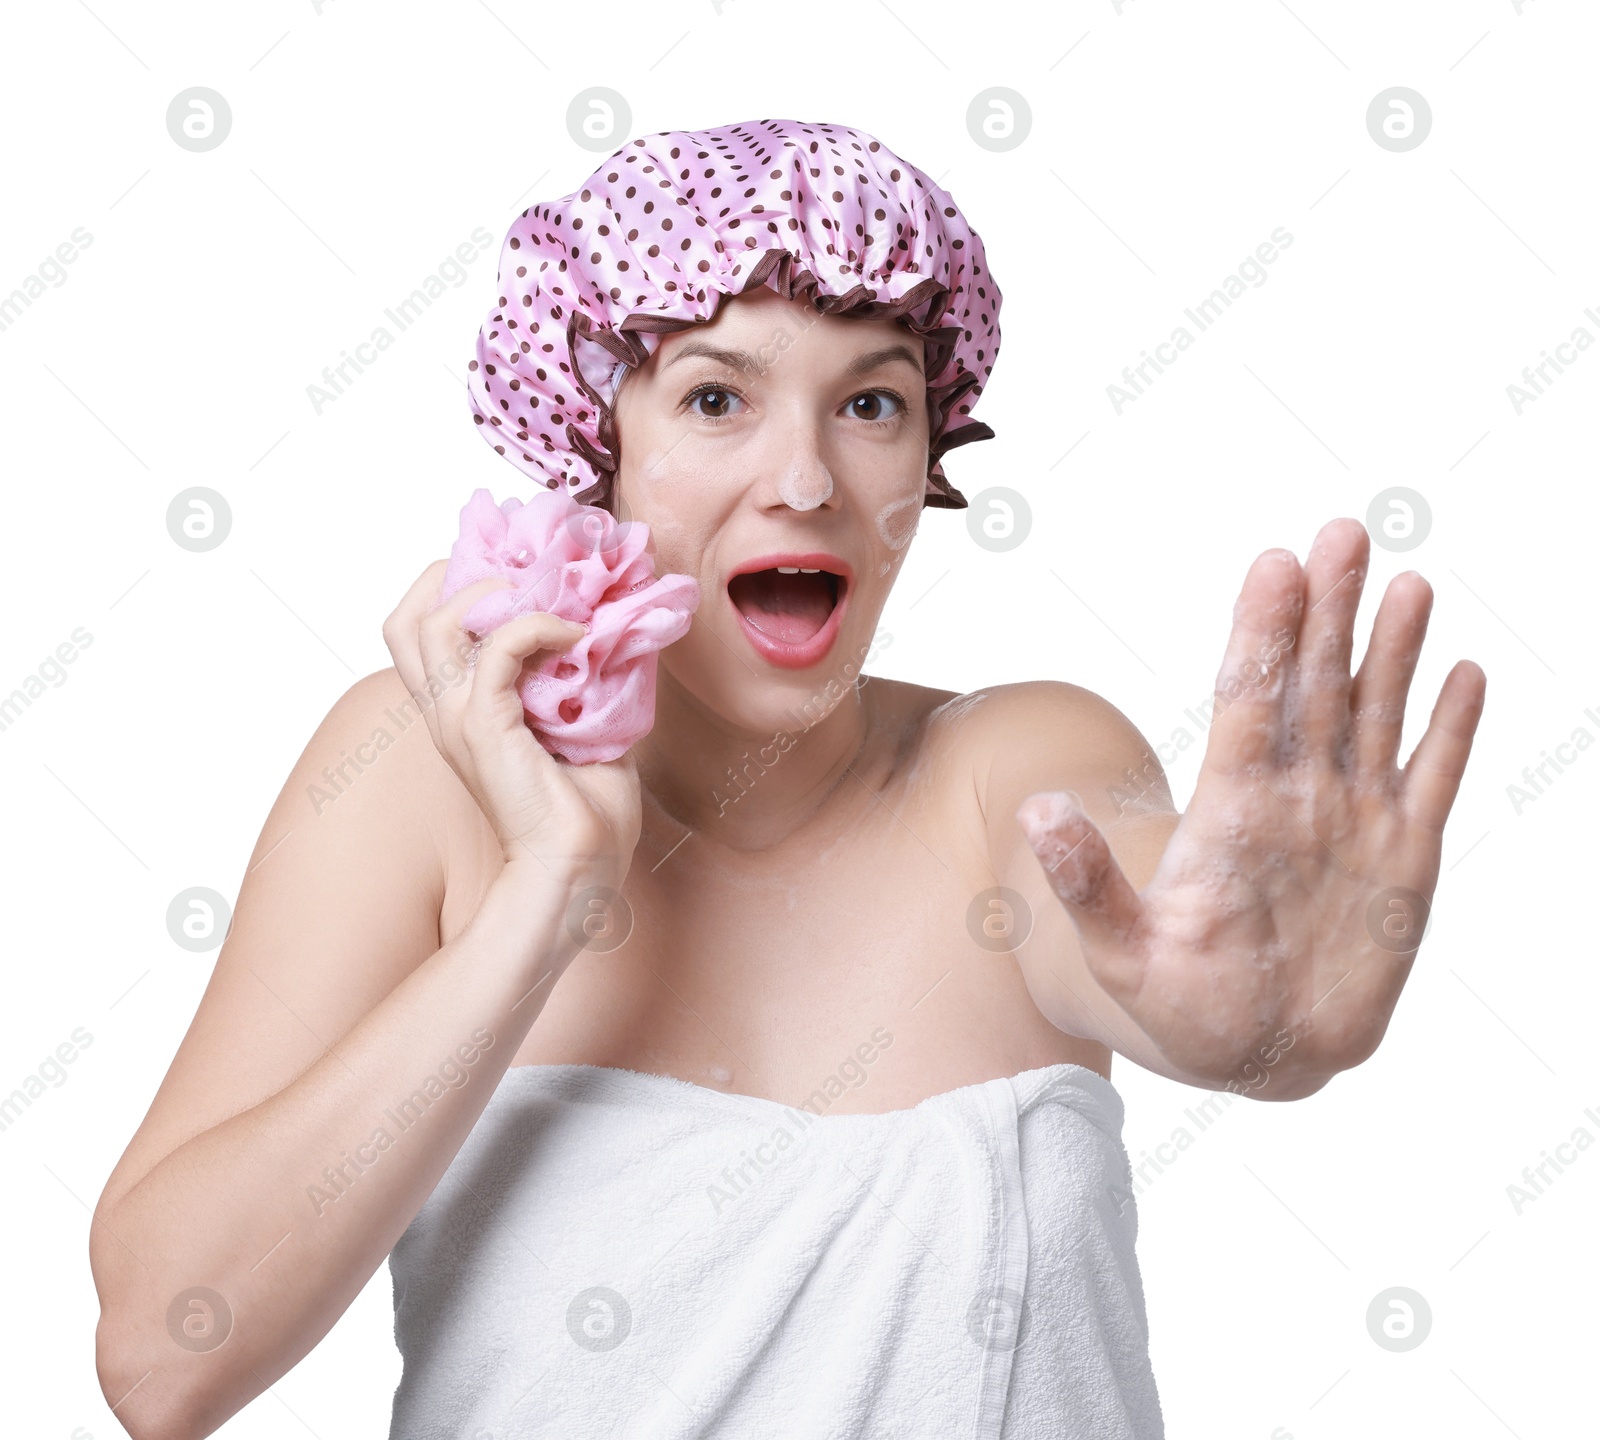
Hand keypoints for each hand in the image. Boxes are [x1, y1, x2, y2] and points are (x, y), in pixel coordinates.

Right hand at [382, 559, 641, 891]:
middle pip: (407, 621)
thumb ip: (587, 681)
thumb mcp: (586, 729)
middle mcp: (447, 712)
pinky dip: (538, 626)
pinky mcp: (485, 728)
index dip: (454, 589)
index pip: (420, 632)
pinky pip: (500, 649)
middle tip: (520, 573)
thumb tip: (620, 631)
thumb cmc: (587, 814)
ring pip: (436, 623)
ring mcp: (458, 720)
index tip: (515, 573)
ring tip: (546, 598)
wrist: (581, 867)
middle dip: (457, 578)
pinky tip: (577, 636)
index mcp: (461, 712)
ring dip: (493, 594)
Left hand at [1016, 518, 1487, 1097]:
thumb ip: (1086, 882)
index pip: (1248, 701)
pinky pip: (1431, 782)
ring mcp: (1351, 821)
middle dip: (1328, 611)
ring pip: (1374, 716)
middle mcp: (1294, 798)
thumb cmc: (1178, 1000)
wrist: (1250, 1051)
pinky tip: (1463, 674)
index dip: (1262, 634)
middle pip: (1313, 687)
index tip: (1273, 565)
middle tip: (1340, 531)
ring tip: (1405, 581)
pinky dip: (1450, 733)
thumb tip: (1035, 810)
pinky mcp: (1403, 859)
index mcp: (1231, 811)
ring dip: (1390, 651)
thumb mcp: (1120, 948)